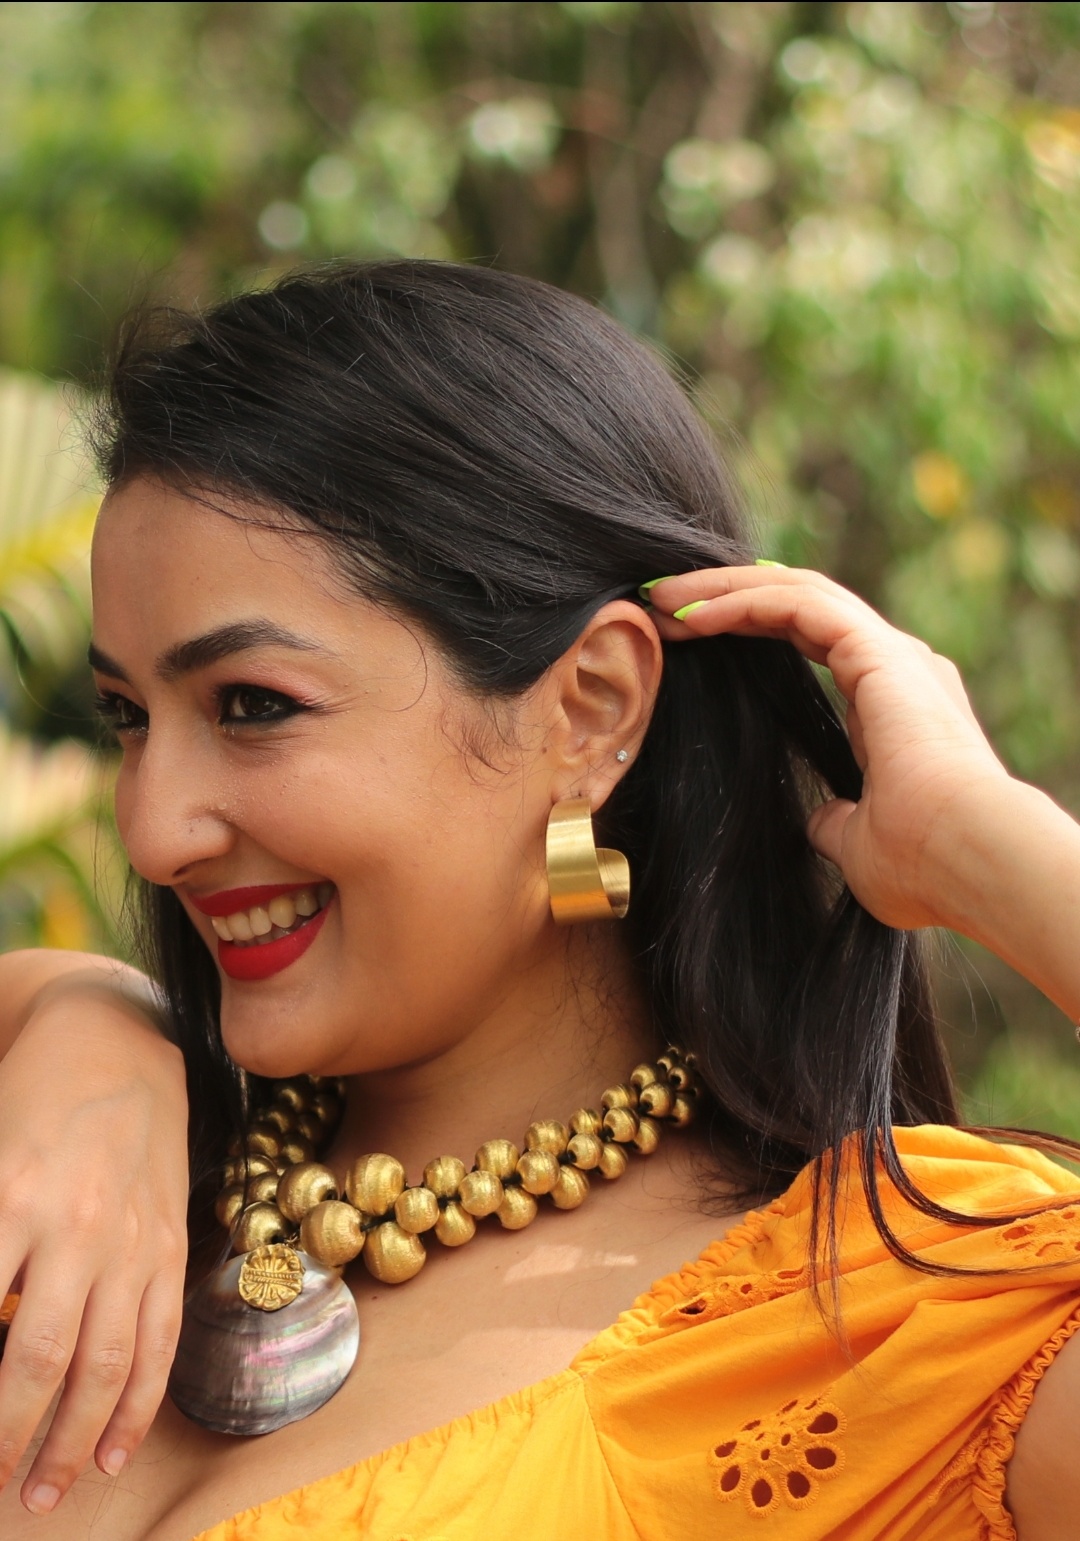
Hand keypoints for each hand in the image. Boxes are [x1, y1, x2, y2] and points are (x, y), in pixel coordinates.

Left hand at [0, 976, 187, 1513]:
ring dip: (72, 1444)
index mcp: (12, 1199)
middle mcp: (77, 1228)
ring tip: (44, 1494)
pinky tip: (112, 1454)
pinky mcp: (169, 1245)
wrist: (117, 1042)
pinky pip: (159, 1341)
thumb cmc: (28, 1097)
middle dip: (6, 1439)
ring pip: (105, 1366)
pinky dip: (137, 1407)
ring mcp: (133, 1240)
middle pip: (38, 1363)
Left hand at [645, 565, 1013, 932]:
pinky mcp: (878, 650)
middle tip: (661, 604)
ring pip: (794, 591)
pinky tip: (691, 616)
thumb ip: (837, 823)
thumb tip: (822, 824)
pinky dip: (741, 602)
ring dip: (722, 591)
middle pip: (795, 605)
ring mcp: (890, 652)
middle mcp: (894, 665)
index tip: (683, 637)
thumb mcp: (859, 845)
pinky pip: (798, 606)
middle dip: (724, 598)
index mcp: (890, 702)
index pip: (808, 640)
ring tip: (661, 598)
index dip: (747, 628)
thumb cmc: (923, 866)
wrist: (966, 860)